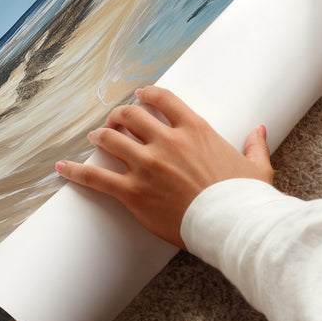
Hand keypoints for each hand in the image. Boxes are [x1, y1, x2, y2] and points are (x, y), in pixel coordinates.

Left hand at [56, 86, 272, 248]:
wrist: (233, 226)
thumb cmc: (245, 199)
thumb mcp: (257, 168)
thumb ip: (255, 145)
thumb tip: (259, 130)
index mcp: (195, 130)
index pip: (163, 100)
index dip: (147, 94)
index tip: (139, 95)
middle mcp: (167, 141)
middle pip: (131, 116)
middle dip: (119, 115)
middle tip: (113, 120)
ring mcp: (147, 165)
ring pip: (111, 139)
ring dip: (100, 136)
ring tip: (94, 137)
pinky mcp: (133, 192)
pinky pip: (97, 177)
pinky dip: (76, 171)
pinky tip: (62, 167)